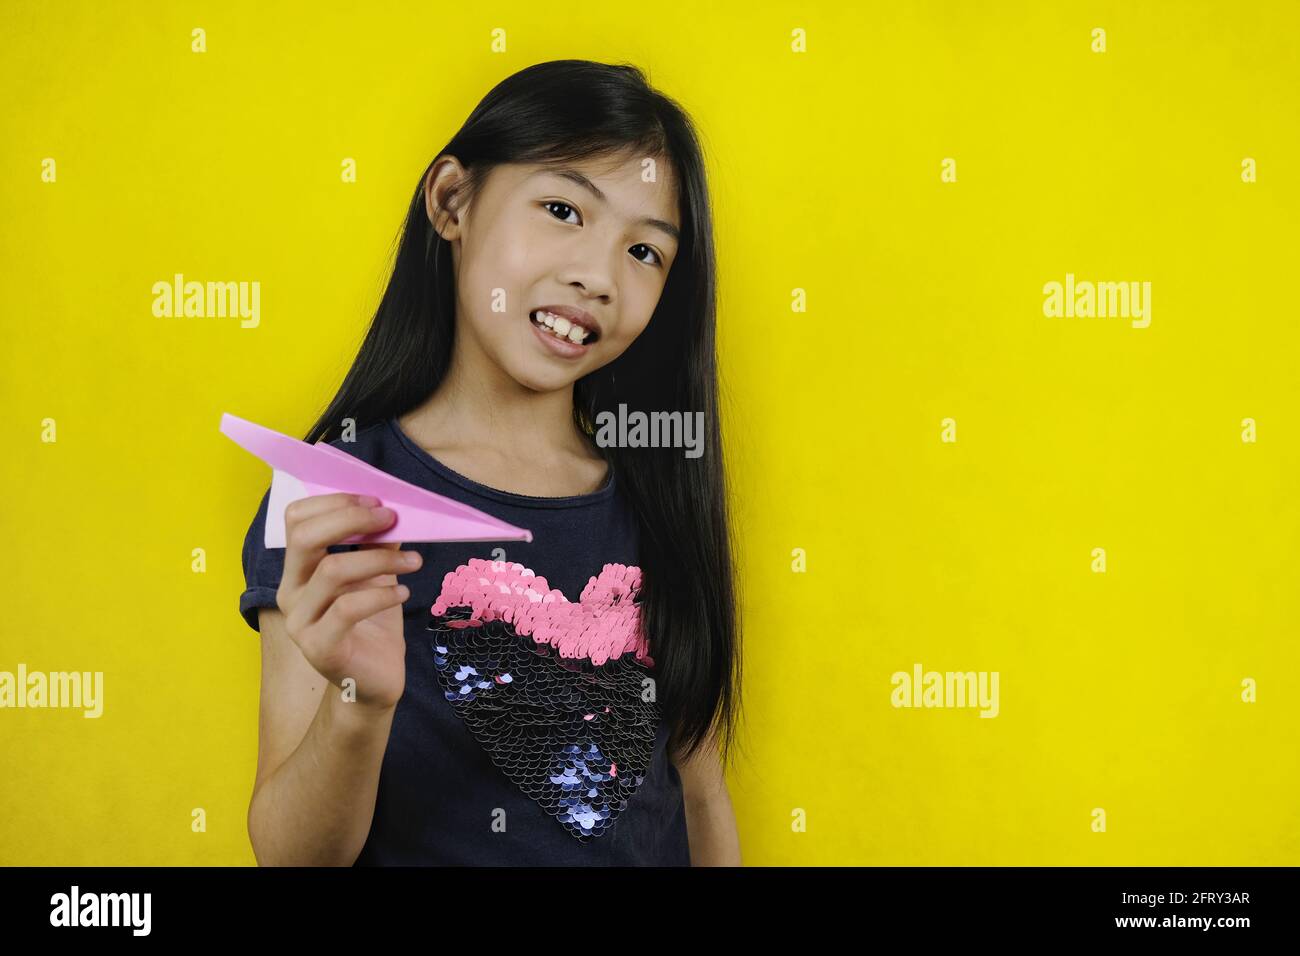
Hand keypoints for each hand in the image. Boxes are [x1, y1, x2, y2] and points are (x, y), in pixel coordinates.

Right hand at [275, 491, 422, 710]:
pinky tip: (403, 594)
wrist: (373, 682)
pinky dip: (381, 595)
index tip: (377, 502)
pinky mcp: (318, 648)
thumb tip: (394, 506)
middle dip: (351, 519)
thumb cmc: (372, 624)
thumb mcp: (377, 575)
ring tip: (414, 561)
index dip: (335, 502)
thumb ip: (376, 543)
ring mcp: (300, 621)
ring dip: (380, 558)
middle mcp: (290, 592)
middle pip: (304, 538)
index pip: (296, 519)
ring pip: (332, 570)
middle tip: (392, 518)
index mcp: (298, 569)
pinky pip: (347, 609)